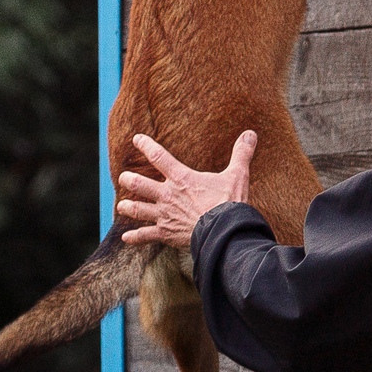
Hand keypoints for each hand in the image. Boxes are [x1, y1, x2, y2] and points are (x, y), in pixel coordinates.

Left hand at [116, 130, 257, 250]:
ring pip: (139, 209)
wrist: (223, 232)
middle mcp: (167, 195)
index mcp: (181, 178)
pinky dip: (135, 237)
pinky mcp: (166, 233)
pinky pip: (146, 235)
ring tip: (121, 205)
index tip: (136, 139)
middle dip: (129, 180)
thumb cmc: (229, 202)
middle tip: (123, 177)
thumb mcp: (237, 175)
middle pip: (140, 184)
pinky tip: (125, 238)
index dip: (146, 146)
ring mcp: (164, 215)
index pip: (159, 157)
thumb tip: (250, 134)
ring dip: (128, 207)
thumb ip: (241, 154)